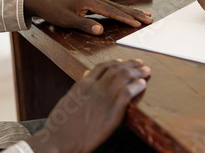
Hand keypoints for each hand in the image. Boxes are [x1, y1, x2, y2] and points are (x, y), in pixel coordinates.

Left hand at [24, 0, 152, 34]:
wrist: (41, 0)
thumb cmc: (53, 10)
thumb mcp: (67, 20)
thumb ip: (85, 25)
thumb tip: (101, 31)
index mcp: (90, 1)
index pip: (113, 12)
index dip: (126, 18)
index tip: (139, 24)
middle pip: (118, 7)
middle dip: (135, 14)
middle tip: (150, 19)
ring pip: (116, 6)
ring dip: (130, 12)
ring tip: (144, 15)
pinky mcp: (90, 1)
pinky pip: (110, 6)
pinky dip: (120, 10)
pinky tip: (125, 13)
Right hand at [27, 59, 150, 152]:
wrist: (58, 141)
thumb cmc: (61, 125)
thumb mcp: (68, 99)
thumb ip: (80, 86)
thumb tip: (88, 74)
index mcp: (83, 84)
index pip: (103, 66)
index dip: (116, 62)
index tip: (123, 62)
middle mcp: (94, 87)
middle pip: (117, 68)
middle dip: (131, 64)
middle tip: (140, 63)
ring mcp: (104, 97)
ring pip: (124, 76)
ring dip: (138, 72)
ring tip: (146, 70)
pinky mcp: (112, 110)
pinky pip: (128, 92)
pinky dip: (137, 86)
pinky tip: (143, 84)